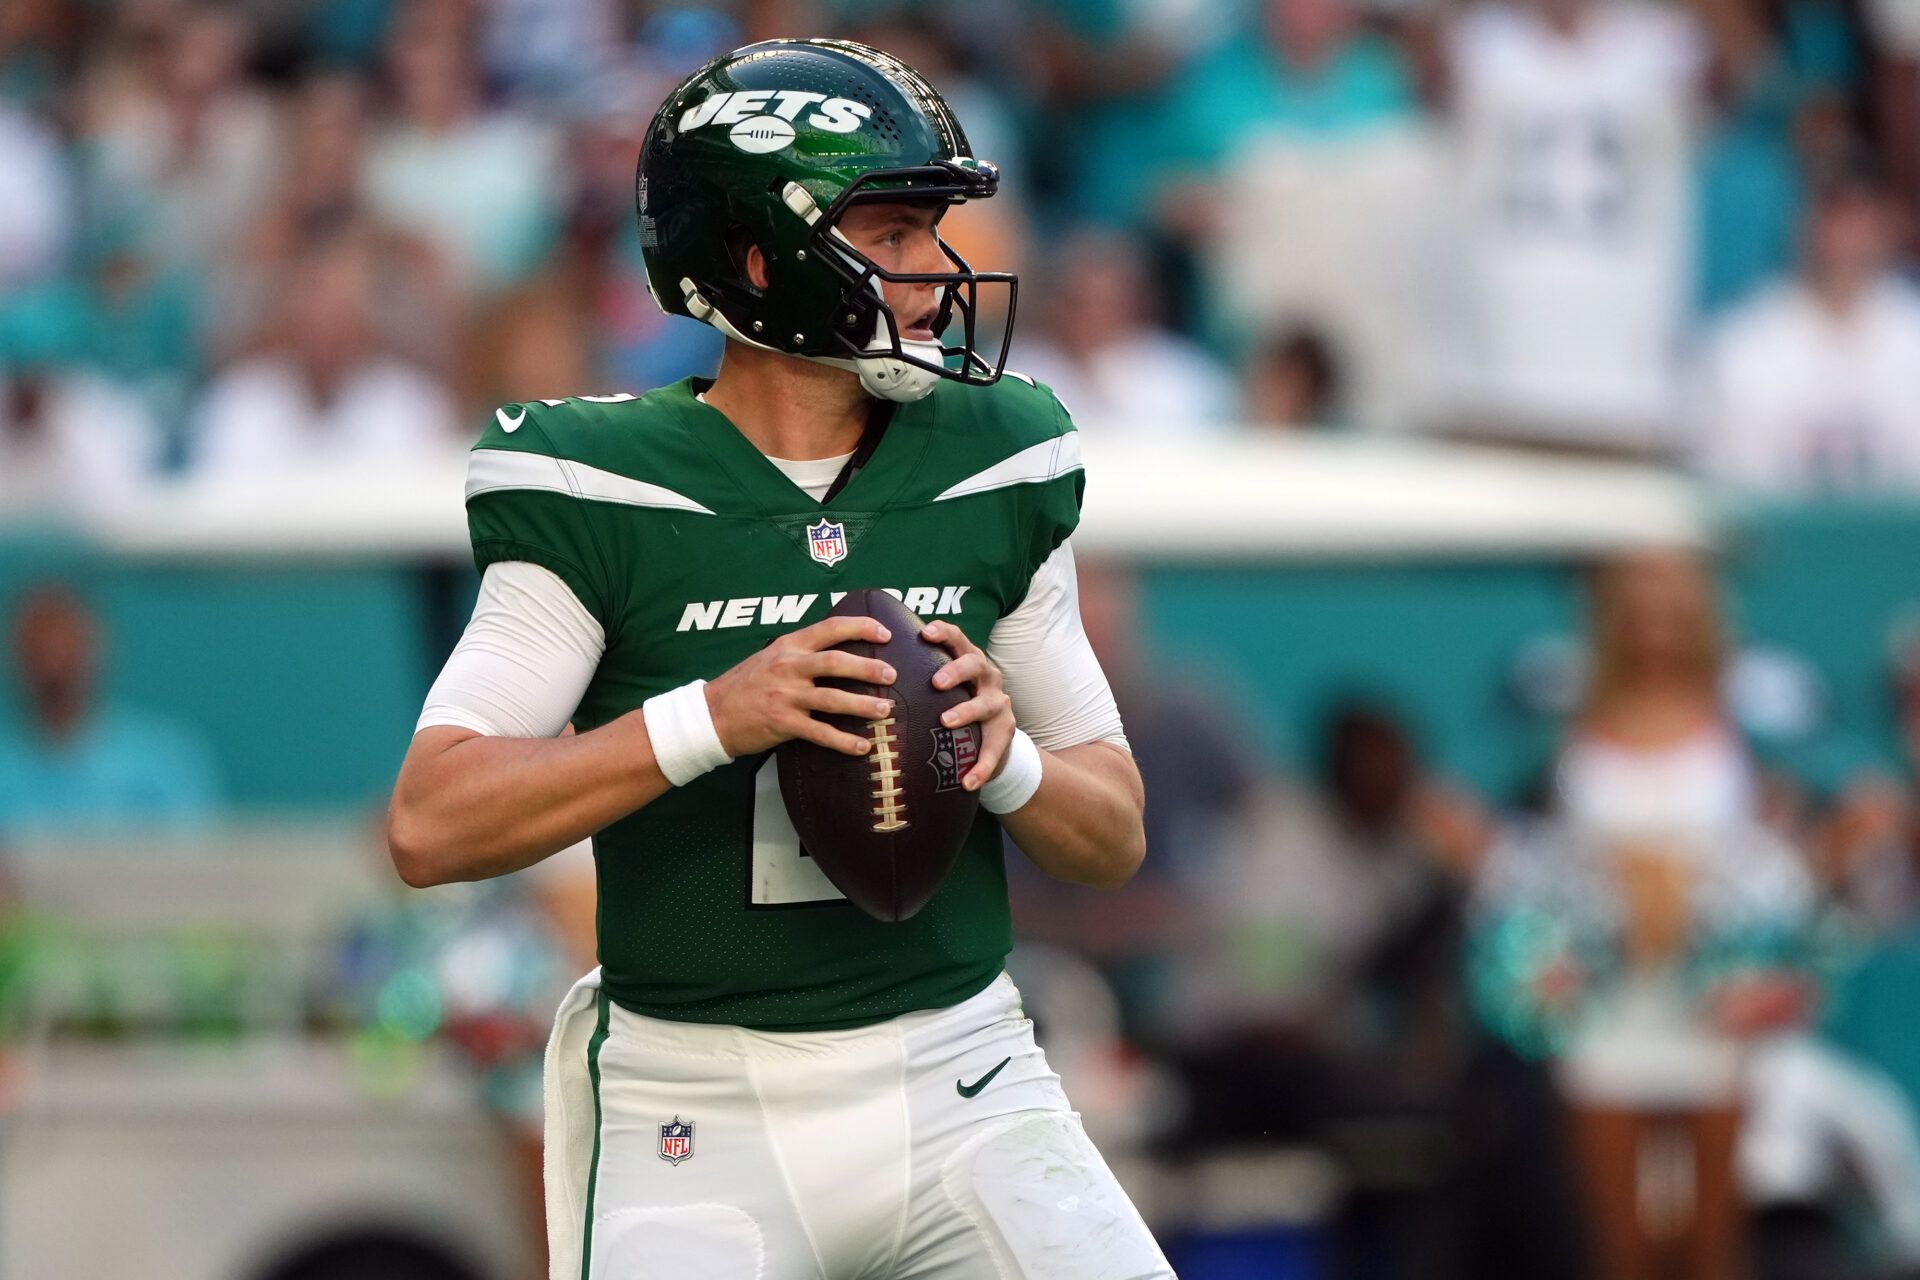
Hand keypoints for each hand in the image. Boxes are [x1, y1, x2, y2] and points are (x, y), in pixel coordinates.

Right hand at [704, 615, 896, 757]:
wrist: (712, 714)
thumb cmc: (744, 685)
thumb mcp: (770, 656)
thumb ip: (800, 652)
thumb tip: (837, 649)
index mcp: (788, 646)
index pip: (830, 628)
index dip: (861, 627)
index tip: (885, 633)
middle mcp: (789, 667)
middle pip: (836, 662)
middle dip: (868, 667)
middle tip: (892, 674)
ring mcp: (786, 696)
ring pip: (833, 698)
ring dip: (863, 704)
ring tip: (885, 710)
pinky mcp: (783, 723)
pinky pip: (820, 733)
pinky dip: (844, 741)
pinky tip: (862, 746)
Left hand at [920, 620, 1014, 790]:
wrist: (991, 735)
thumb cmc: (955, 701)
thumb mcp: (944, 685)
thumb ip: (918, 674)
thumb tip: (869, 668)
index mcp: (969, 660)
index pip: (958, 639)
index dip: (944, 633)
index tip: (925, 633)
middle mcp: (987, 677)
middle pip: (976, 664)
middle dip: (956, 671)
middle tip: (936, 682)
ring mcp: (999, 703)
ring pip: (986, 704)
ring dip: (966, 711)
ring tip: (946, 722)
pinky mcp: (1005, 731)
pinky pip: (995, 750)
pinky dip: (982, 766)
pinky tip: (967, 782)